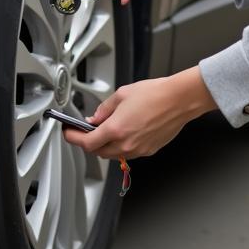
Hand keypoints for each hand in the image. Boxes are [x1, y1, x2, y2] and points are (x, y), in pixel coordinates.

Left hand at [61, 67, 216, 158]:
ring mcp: (138, 149)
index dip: (73, 138)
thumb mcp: (122, 94)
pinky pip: (128, 152)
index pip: (86, 142)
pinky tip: (125, 131)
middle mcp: (126, 143)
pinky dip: (121, 145)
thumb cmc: (156, 94)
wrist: (179, 100)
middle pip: (97, 151)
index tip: (69, 133)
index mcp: (116, 129)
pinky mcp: (148, 151)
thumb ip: (104, 109)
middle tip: (85, 130)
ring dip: (104, 145)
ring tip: (107, 129)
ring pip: (112, 154)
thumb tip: (95, 118)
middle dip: (88, 142)